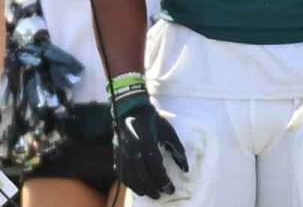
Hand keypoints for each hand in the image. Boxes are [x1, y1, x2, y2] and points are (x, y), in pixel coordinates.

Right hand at [112, 82, 187, 198]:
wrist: (131, 108)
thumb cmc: (153, 119)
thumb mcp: (169, 132)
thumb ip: (178, 151)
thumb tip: (186, 169)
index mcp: (146, 143)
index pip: (156, 168)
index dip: (163, 181)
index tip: (171, 189)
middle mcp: (133, 150)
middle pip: (143, 176)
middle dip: (154, 188)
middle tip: (163, 194)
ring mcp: (123, 153)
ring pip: (131, 178)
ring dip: (142, 189)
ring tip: (152, 194)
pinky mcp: (117, 154)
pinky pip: (121, 174)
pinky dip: (129, 184)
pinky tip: (137, 188)